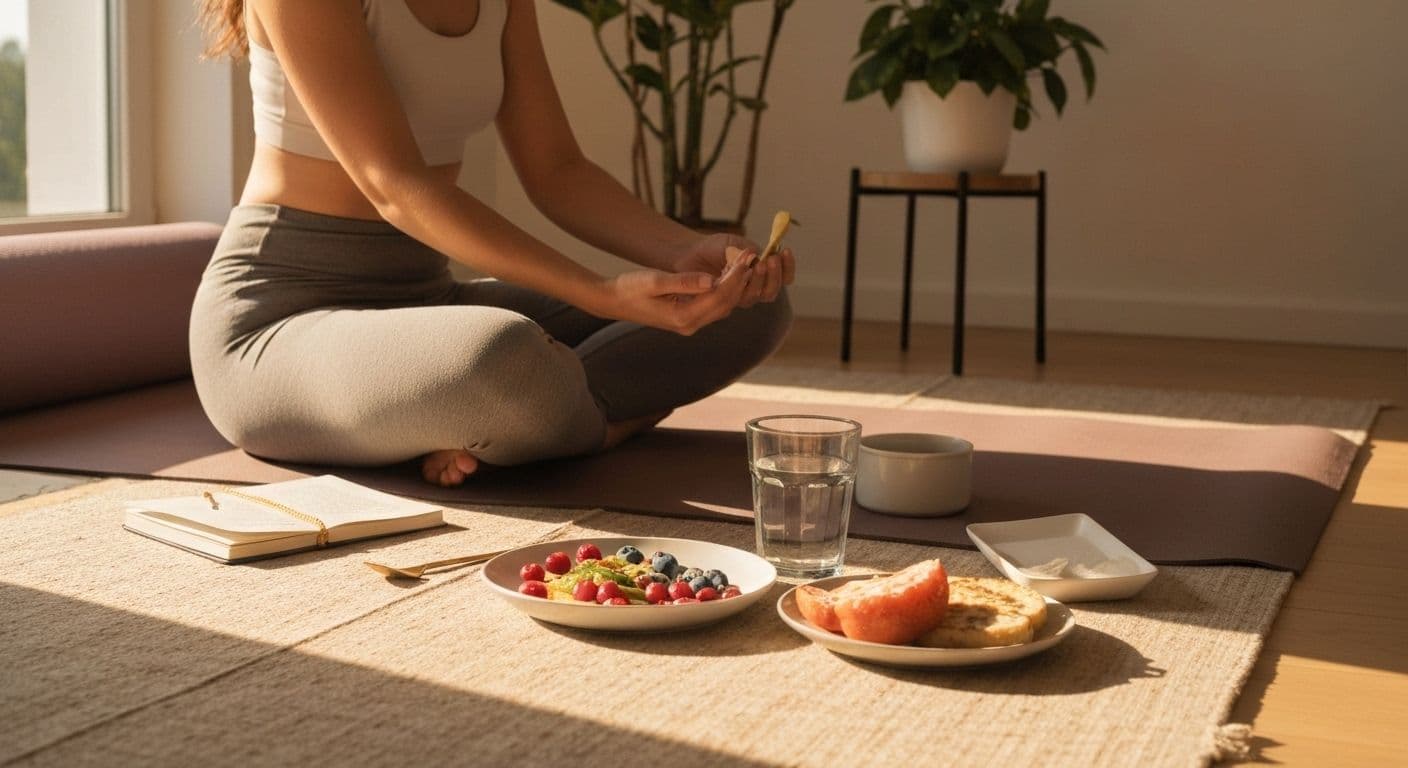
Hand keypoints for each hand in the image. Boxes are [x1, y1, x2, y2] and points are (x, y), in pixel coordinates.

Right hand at [600, 256, 754, 335]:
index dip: (735, 277)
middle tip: (752, 257)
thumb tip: (712, 280)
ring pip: (722, 305)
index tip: (746, 258)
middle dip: (740, 280)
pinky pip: (713, 304)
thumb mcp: (656, 280)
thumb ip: (685, 281)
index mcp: (683, 317)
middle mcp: (690, 324)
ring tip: (745, 263)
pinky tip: (730, 273)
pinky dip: (725, 290)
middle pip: (725, 303)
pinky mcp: (688, 317)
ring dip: (735, 285)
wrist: (614, 301)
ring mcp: (690, 323)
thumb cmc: (631, 288)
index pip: (718, 297)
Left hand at [673, 233, 794, 308]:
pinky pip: (736, 298)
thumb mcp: (735, 244)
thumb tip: (761, 256)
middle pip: (771, 291)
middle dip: (774, 275)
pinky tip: (738, 271)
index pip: (783, 277)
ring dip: (759, 280)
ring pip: (755, 296)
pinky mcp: (723, 302)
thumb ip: (749, 251)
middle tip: (771, 259)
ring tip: (757, 263)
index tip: (786, 250)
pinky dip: (740, 285)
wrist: (689, 254)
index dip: (788, 267)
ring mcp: (738, 297)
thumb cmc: (714, 248)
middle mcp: (753, 289)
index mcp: (762, 273)